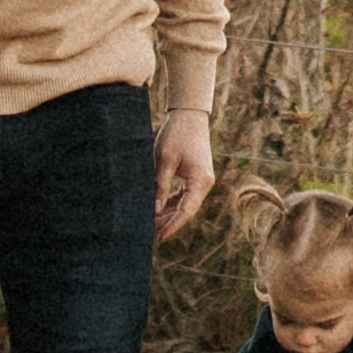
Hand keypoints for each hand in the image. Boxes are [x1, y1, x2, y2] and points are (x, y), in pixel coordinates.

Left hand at [152, 112, 214, 238]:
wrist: (189, 115)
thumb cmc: (176, 134)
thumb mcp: (165, 160)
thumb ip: (160, 186)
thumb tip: (155, 210)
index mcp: (200, 181)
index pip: (186, 211)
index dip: (173, 226)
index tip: (159, 238)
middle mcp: (204, 183)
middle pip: (187, 210)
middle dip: (168, 222)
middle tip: (148, 230)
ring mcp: (201, 180)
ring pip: (185, 204)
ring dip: (169, 213)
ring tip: (150, 221)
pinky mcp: (196, 176)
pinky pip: (184, 195)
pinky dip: (172, 202)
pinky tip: (158, 207)